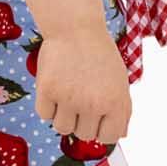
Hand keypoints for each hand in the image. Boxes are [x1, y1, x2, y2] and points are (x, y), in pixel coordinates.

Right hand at [33, 24, 132, 144]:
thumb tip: (119, 135)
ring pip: (62, 128)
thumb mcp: (120, 81)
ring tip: (66, 96)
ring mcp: (69, 98)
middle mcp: (93, 104)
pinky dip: (47, 106)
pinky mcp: (47, 90)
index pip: (108, 138)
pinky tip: (54, 89)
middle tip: (80, 99)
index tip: (96, 116)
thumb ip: (122, 110)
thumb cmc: (100, 54)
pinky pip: (44, 114)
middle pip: (84, 135)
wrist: (75, 27)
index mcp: (116, 103)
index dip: (101, 128)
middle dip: (81, 121)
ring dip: (63, 116)